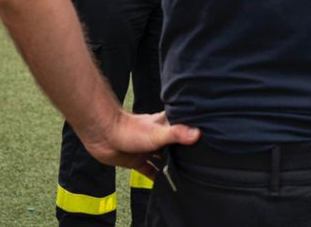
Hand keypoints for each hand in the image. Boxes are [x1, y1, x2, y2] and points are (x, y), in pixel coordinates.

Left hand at [81, 110, 199, 177]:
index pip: (184, 130)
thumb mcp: (158, 132)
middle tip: (198, 164)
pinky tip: (164, 184)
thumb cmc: (130, 129)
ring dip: (170, 166)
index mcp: (165, 126)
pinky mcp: (137, 161)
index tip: (207, 142)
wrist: (103, 134)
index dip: (194, 135)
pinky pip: (149, 170)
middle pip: (175, 147)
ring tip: (185, 175)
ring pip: (163, 159)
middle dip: (184, 154)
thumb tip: (198, 134)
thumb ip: (177, 133)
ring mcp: (147, 150)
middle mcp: (158, 137)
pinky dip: (156, 176)